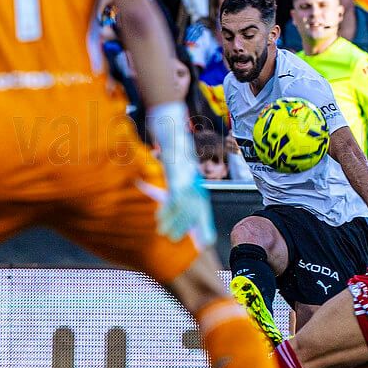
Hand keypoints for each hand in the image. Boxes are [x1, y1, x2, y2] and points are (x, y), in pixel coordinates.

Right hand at [150, 105, 215, 245]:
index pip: (202, 207)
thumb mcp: (177, 167)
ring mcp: (186, 179)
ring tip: (165, 235)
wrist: (171, 125)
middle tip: (181, 242)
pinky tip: (160, 219)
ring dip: (174, 223)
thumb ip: (176, 183)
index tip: (207, 241)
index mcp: (195, 181)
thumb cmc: (173, 146)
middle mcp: (194, 181)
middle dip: (188, 228)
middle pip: (194, 211)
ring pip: (184, 207)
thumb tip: (172, 197)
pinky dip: (167, 210)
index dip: (204, 225)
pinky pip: (174, 197)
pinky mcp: (177, 176)